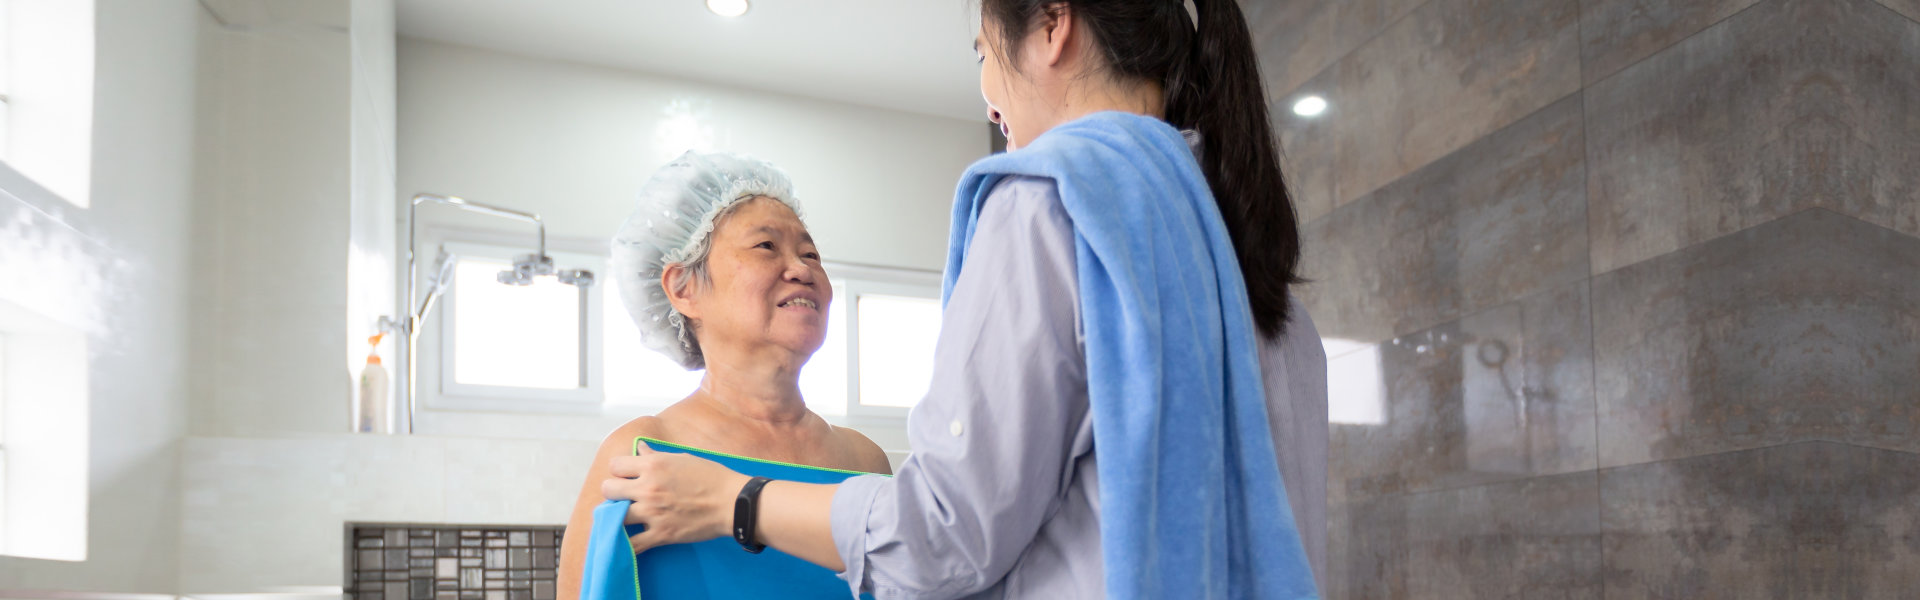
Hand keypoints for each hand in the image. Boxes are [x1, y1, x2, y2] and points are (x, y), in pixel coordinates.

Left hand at [600, 444, 750, 551]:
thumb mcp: (683, 459)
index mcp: (654, 466)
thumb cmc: (712, 477)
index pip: (616, 465)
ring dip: (617, 516)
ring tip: (625, 516)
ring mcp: (653, 513)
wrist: (732, 502)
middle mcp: (648, 488)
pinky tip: (626, 542)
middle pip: (608, 489)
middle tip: (623, 496)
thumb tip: (640, 448)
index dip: (619, 470)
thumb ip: (656, 456)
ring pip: (614, 516)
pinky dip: (626, 545)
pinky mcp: (661, 534)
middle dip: (613, 491)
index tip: (627, 475)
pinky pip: (632, 544)